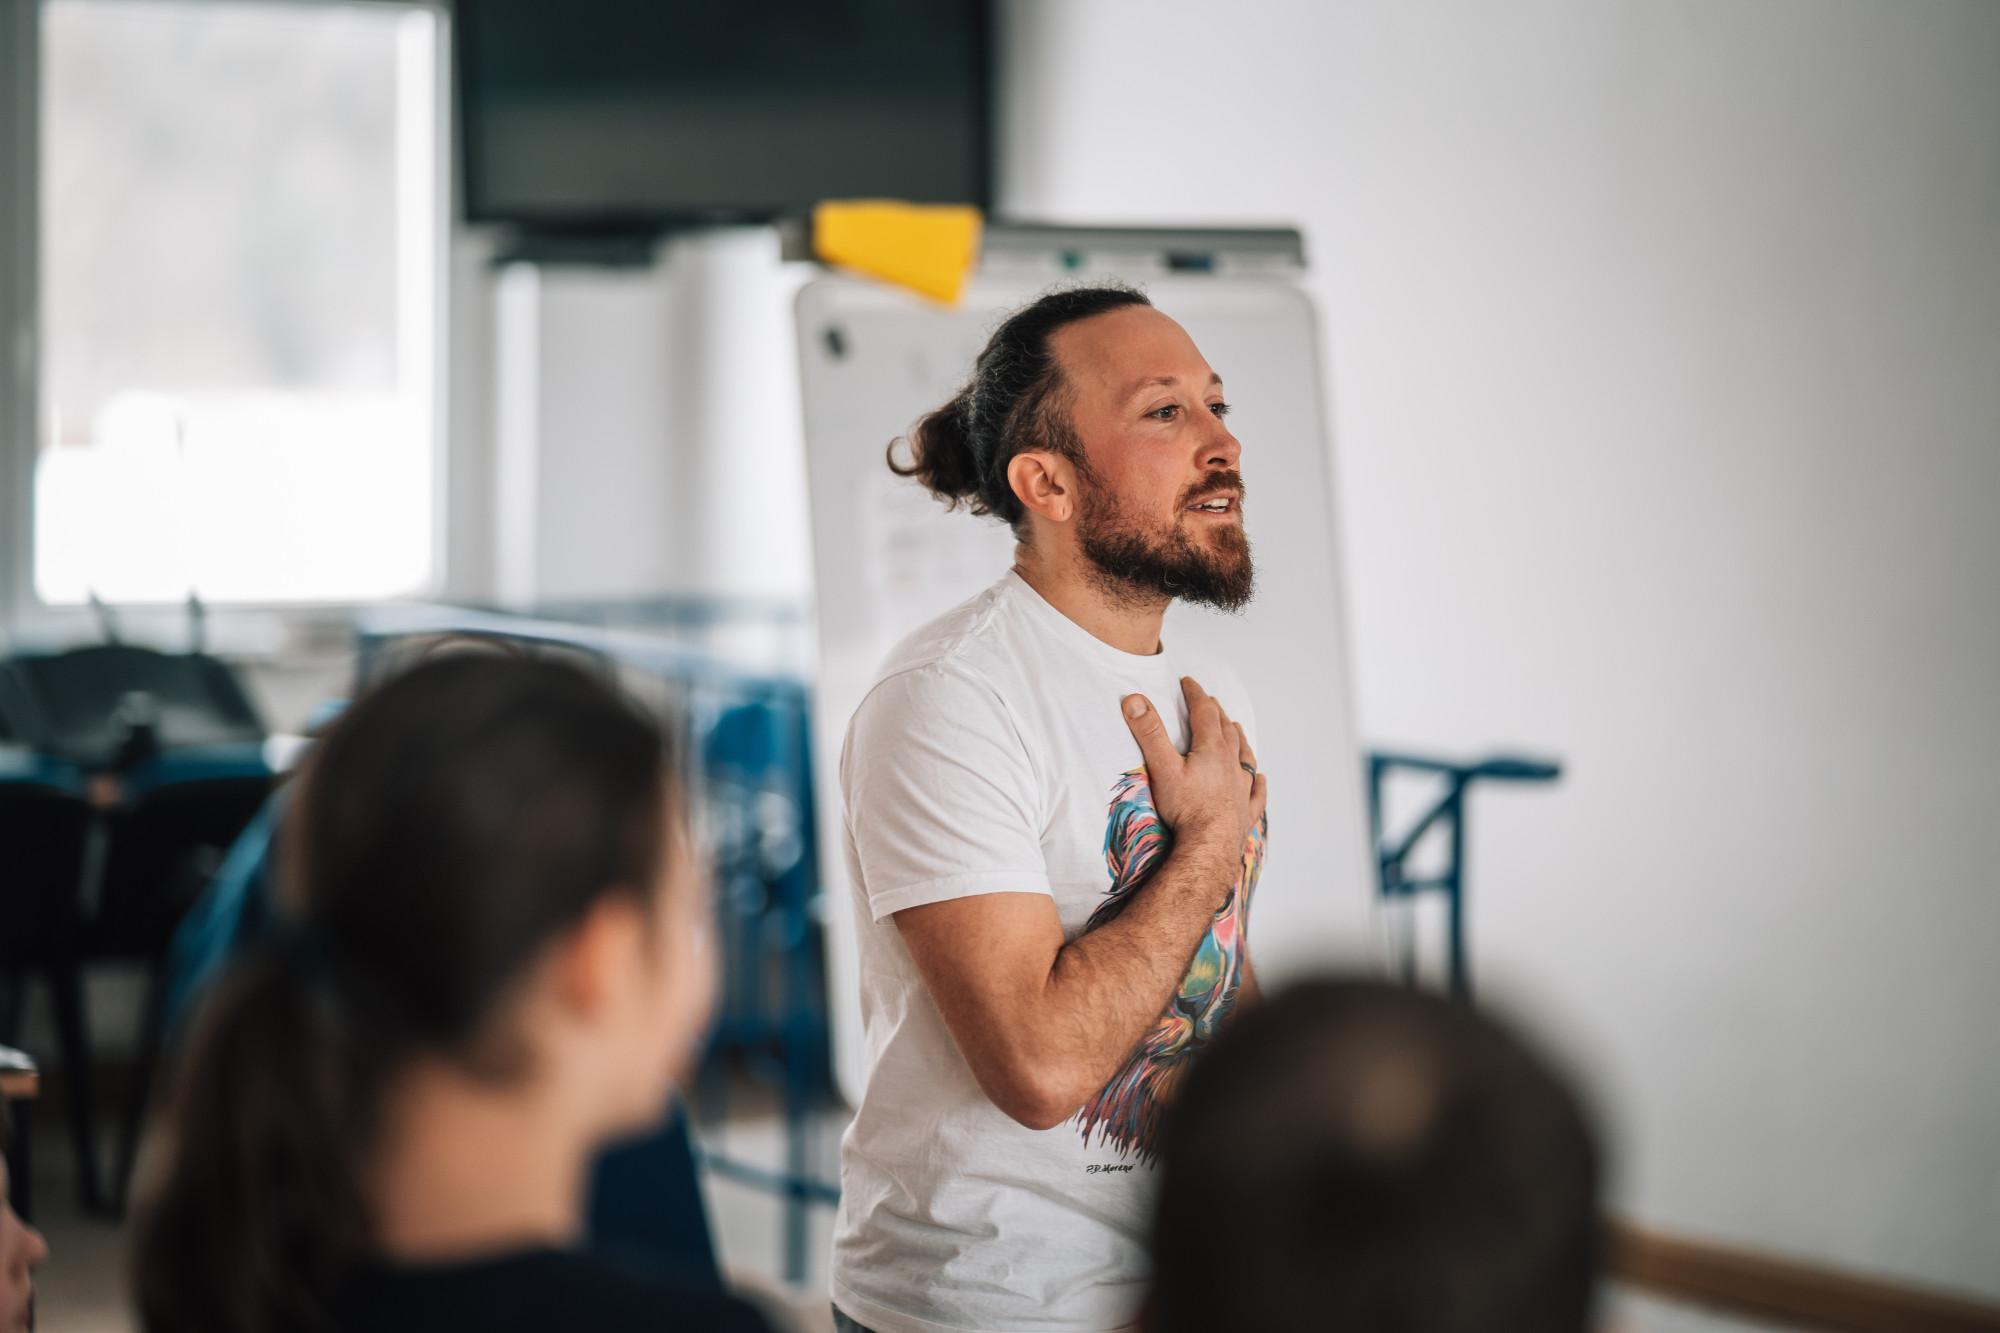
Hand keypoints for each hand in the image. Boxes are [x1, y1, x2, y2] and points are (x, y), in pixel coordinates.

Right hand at [1120, 677, 1265, 864]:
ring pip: (1245, 756)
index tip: (1188, 682)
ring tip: (1236, 729)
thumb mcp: (1162, 767)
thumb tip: (1134, 700)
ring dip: (1239, 739)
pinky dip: (1258, 783)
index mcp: (1212, 750)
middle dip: (1216, 712)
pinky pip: (1256, 793)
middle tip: (1209, 702)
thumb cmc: (1186, 810)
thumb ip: (1149, 732)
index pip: (1204, 712)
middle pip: (1226, 730)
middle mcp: (1231, 765)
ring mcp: (1241, 789)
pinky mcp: (1245, 812)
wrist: (1209, 849)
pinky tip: (1261, 779)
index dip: (1195, 694)